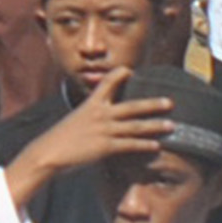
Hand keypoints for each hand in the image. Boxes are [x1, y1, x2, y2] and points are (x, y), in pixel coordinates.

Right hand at [20, 69, 174, 182]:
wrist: (48, 152)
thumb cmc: (60, 138)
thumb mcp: (74, 121)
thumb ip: (90, 118)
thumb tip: (101, 120)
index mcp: (89, 105)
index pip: (106, 84)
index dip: (118, 76)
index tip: (130, 70)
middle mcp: (99, 115)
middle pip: (131, 106)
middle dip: (152, 104)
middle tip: (169, 102)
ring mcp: (103, 130)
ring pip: (135, 126)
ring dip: (155, 125)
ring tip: (172, 125)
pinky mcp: (105, 147)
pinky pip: (130, 144)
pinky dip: (144, 144)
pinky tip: (156, 145)